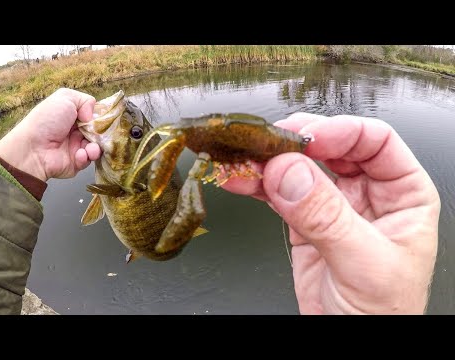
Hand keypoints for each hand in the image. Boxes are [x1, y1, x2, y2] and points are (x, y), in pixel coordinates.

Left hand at [0, 88, 101, 181]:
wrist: (32, 149)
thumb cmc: (46, 121)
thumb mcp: (65, 98)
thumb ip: (85, 100)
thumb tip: (92, 116)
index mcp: (74, 115)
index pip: (95, 116)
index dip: (102, 118)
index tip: (105, 120)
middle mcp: (76, 131)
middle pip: (99, 132)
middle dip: (101, 133)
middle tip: (97, 134)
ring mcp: (77, 147)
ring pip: (96, 147)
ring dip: (95, 147)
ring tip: (89, 148)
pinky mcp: (76, 162)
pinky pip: (88, 160)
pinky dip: (86, 156)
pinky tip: (78, 154)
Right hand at [223, 113, 439, 313]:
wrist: (349, 340)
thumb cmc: (383, 312)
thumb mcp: (363, 264)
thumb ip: (327, 217)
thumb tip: (289, 173)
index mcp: (402, 194)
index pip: (375, 141)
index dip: (340, 132)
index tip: (306, 140)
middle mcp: (366, 193)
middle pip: (331, 148)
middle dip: (297, 143)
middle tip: (269, 145)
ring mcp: (331, 206)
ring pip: (299, 168)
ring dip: (269, 162)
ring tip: (246, 161)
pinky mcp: (302, 221)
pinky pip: (277, 193)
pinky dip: (257, 185)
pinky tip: (241, 179)